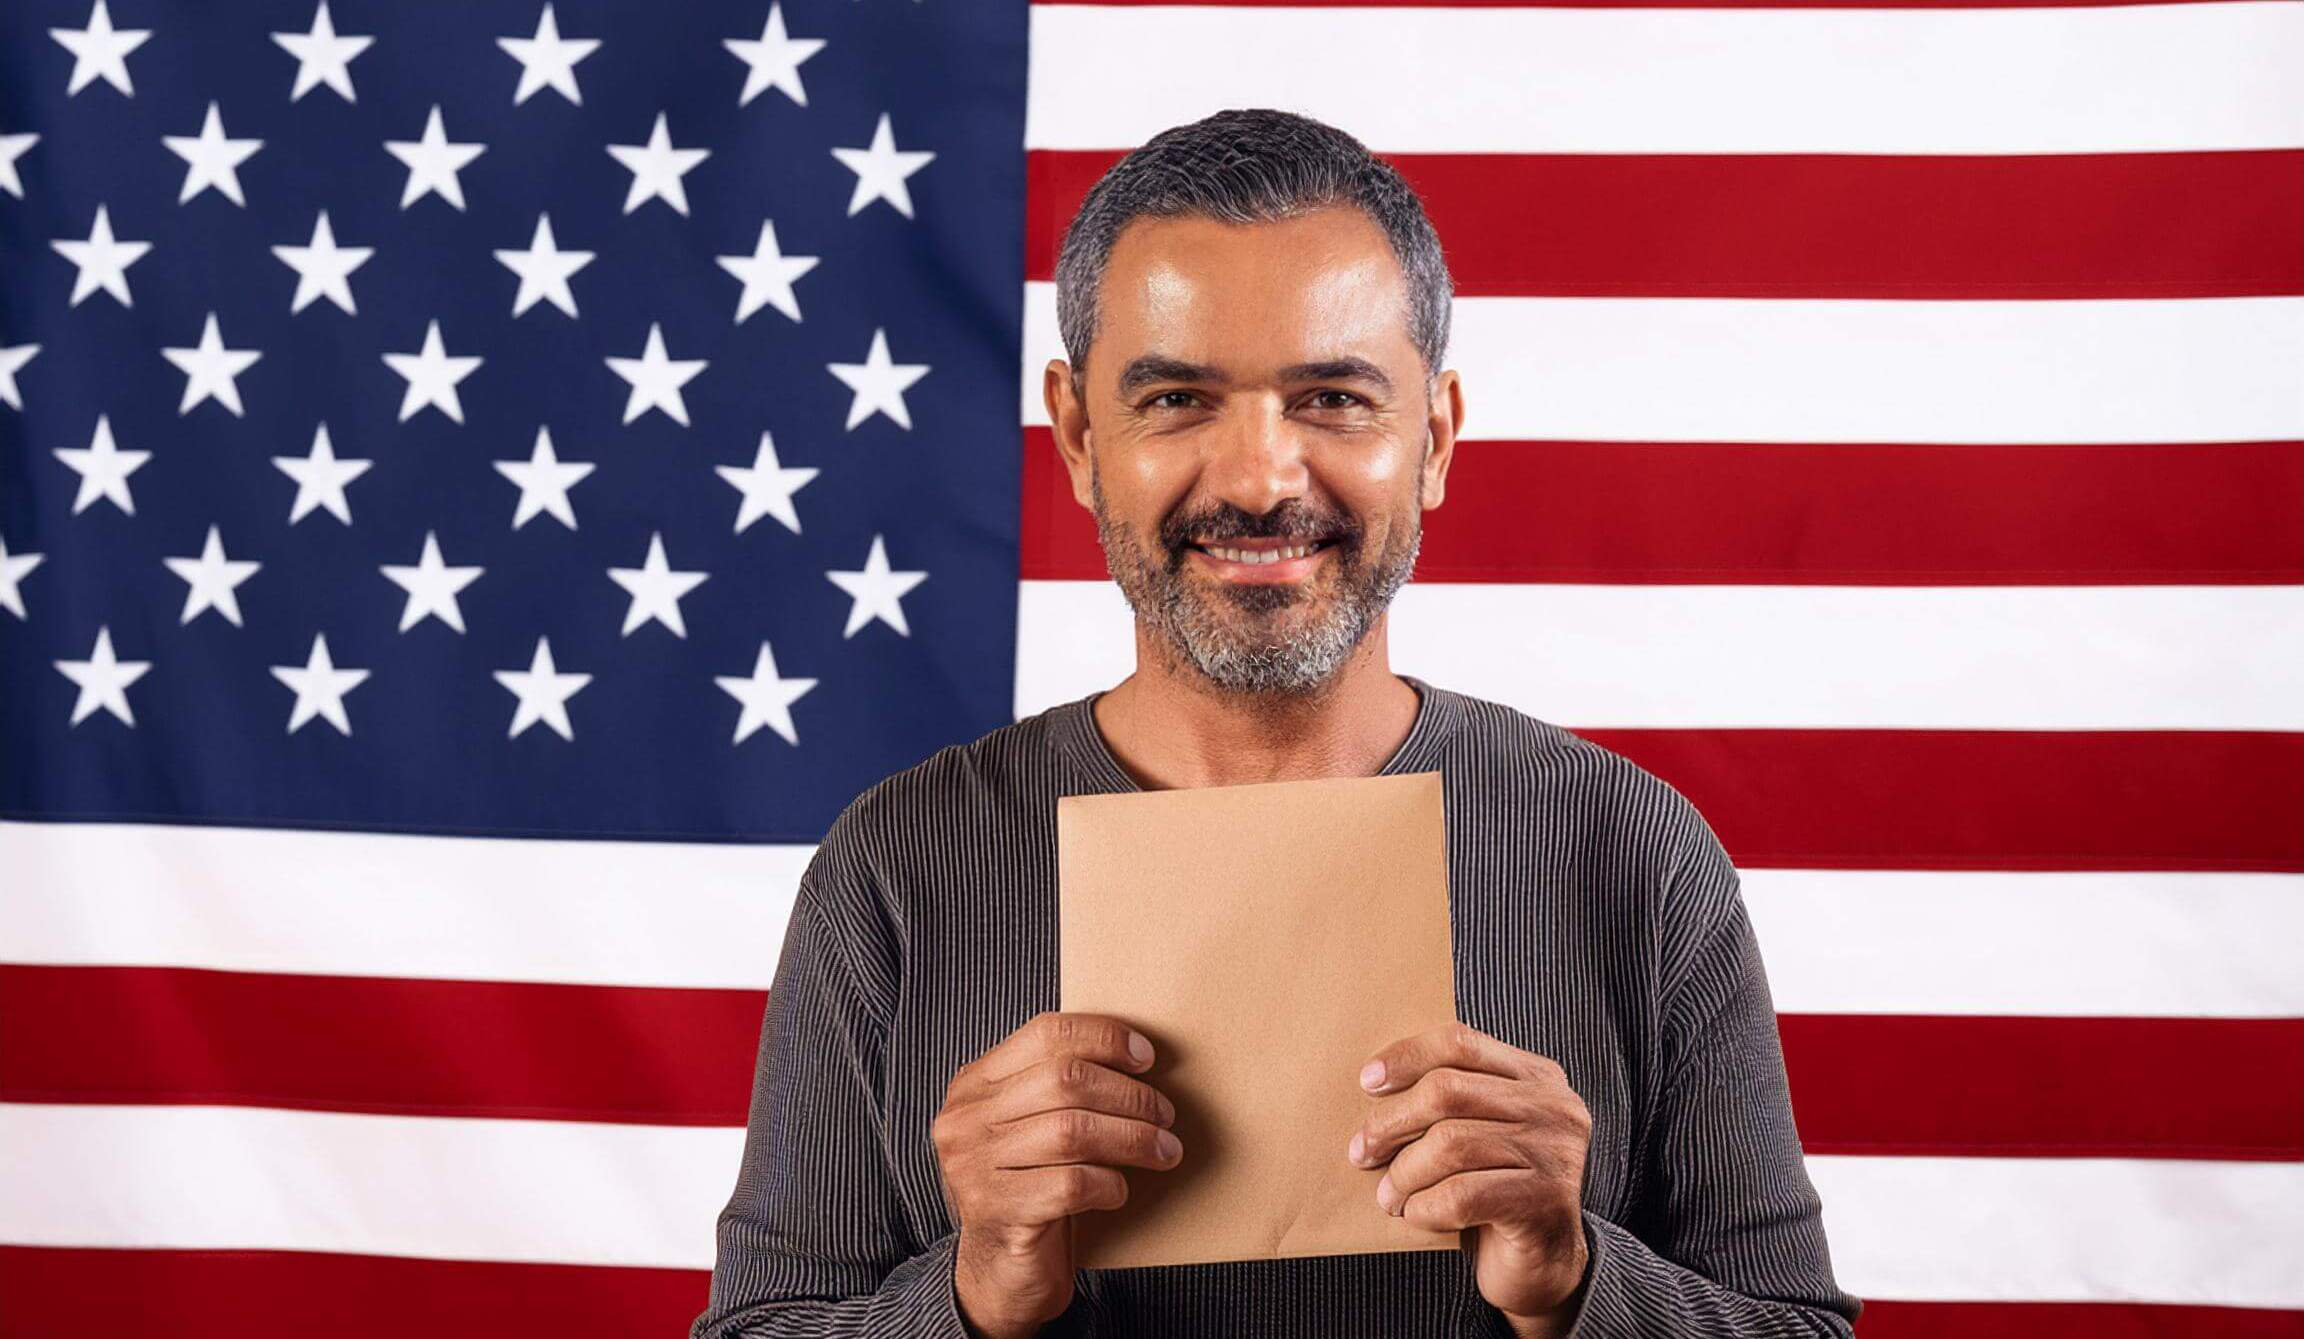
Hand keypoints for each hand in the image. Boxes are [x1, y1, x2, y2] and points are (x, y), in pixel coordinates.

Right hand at [932, 1011, 1182, 1338]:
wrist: (997, 1275)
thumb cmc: (1029, 1190)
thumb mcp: (1029, 1128)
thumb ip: (1057, 1091)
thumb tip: (1136, 1059)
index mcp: (973, 1085)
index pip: (1045, 1034)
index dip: (1103, 1038)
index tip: (1146, 1057)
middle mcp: (965, 1120)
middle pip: (1064, 1080)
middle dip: (1129, 1094)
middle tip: (1165, 1115)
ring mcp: (974, 1167)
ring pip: (1072, 1131)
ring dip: (1133, 1138)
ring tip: (1164, 1150)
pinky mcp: (998, 1213)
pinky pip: (1071, 1184)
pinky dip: (1109, 1183)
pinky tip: (1119, 1191)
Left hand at [1347, 1022, 1592, 1332]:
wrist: (1545, 1265)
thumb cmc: (1497, 1191)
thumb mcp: (1483, 1131)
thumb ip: (1453, 1100)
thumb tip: (1374, 1082)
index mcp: (1538, 1077)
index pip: (1460, 1043)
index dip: (1407, 1057)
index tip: (1367, 1082)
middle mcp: (1553, 1108)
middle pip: (1447, 1090)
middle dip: (1392, 1122)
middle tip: (1361, 1151)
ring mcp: (1553, 1154)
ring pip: (1449, 1144)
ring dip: (1404, 1173)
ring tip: (1388, 1195)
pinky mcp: (1542, 1202)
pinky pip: (1461, 1195)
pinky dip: (1425, 1206)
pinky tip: (1415, 1215)